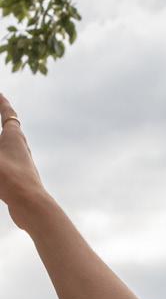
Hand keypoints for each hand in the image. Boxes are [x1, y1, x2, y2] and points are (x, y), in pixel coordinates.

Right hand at [0, 93, 47, 227]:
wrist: (30, 205)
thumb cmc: (10, 178)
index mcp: (14, 137)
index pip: (7, 113)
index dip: (2, 103)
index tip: (0, 94)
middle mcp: (21, 147)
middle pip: (12, 127)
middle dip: (4, 117)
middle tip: (2, 108)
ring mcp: (22, 162)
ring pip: (11, 145)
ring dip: (5, 138)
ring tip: (3, 134)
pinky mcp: (20, 177)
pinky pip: (8, 161)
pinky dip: (3, 157)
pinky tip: (5, 160)